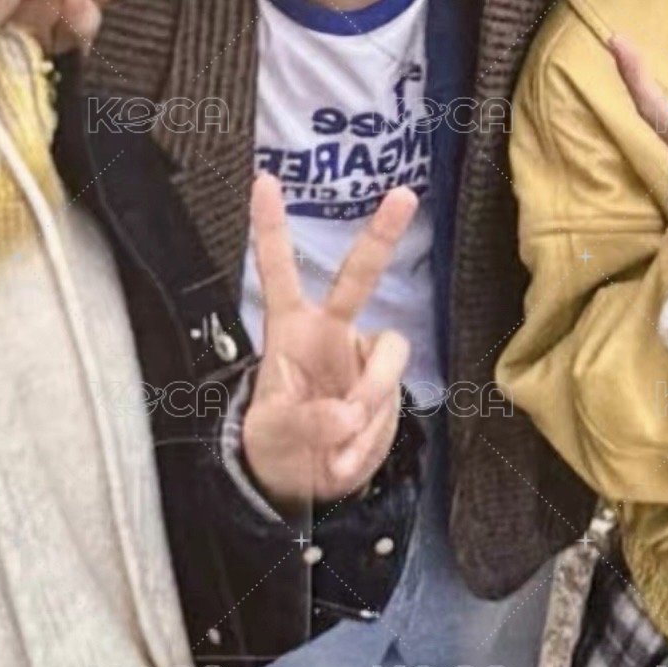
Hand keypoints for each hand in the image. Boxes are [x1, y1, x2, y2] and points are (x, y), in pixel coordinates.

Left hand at [241, 173, 416, 507]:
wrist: (307, 486)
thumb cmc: (276, 448)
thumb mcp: (270, 439)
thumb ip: (303, 422)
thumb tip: (346, 412)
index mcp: (289, 329)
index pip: (277, 269)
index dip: (270, 227)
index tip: (264, 180)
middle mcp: (330, 331)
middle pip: (359, 275)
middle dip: (381, 233)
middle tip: (403, 194)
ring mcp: (364, 358)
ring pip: (389, 356)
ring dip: (369, 399)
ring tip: (340, 440)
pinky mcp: (388, 389)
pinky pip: (392, 403)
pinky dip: (370, 436)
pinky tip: (346, 456)